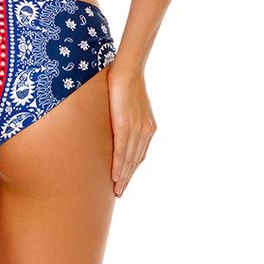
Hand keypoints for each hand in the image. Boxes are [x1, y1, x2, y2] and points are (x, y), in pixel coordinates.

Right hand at [107, 65, 156, 197]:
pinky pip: (121, 150)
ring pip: (129, 159)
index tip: (125, 180)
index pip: (140, 154)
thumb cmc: (126, 82)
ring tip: (117, 190)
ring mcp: (136, 129)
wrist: (128, 70)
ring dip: (123, 177)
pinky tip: (114, 176)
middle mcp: (145, 131)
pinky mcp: (124, 125)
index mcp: (148, 127)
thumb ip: (127, 116)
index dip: (132, 169)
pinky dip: (118, 165)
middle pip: (135, 161)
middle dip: (128, 178)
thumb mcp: (131, 104)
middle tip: (120, 193)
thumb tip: (117, 120)